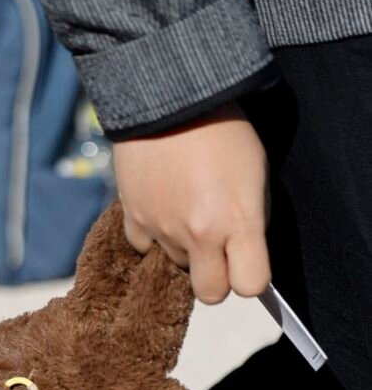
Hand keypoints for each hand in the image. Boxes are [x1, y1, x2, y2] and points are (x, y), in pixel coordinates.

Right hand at [113, 103, 270, 303]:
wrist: (170, 96)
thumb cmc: (223, 129)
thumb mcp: (255, 172)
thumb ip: (252, 219)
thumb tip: (245, 249)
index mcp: (238, 222)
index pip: (250, 285)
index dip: (251, 277)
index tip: (248, 262)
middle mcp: (199, 234)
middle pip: (211, 293)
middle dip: (216, 278)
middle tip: (217, 250)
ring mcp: (163, 230)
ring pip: (179, 266)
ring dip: (186, 249)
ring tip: (188, 209)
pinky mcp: (135, 220)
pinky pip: (147, 248)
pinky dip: (154, 236)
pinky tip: (163, 208)